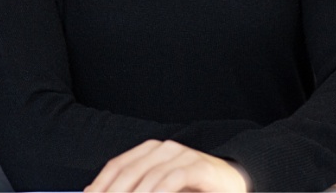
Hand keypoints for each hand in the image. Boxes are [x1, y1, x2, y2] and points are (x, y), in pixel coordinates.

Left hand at [85, 139, 248, 191]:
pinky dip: (158, 191)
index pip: (117, 166)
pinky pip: (173, 178)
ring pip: (148, 176)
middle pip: (128, 171)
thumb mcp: (163, 188)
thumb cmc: (196, 188)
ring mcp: (180, 154)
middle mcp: (162, 148)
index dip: (100, 183)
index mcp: (149, 151)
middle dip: (112, 191)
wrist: (235, 182)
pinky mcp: (197, 166)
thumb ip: (142, 189)